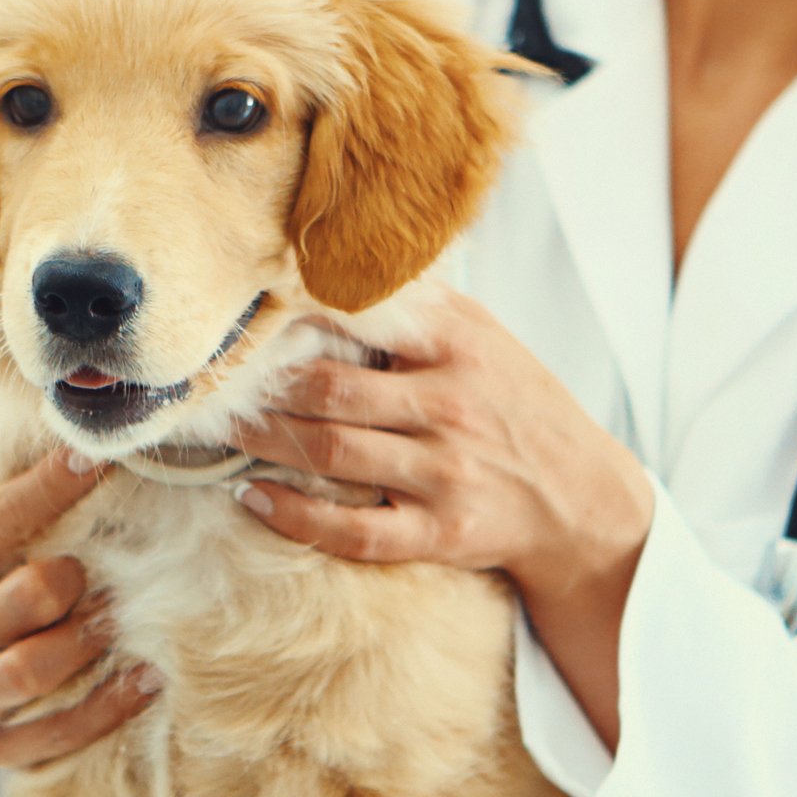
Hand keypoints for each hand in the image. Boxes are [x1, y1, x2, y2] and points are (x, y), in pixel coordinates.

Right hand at [0, 449, 158, 768]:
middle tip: (99, 568)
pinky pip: (59, 731)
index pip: (1, 518)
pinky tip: (148, 678)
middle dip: (76, 578)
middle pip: (30, 595)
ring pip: (39, 666)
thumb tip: (41, 405)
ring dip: (92, 639)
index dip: (53, 484)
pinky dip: (108, 707)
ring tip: (125, 617)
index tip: (100, 456)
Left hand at [230, 293, 651, 590]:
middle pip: (329, 388)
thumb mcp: (484, 339)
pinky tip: (253, 499)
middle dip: (261, 387)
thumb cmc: (516, 408)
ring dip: (264, 442)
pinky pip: (355, 529)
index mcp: (457, 345)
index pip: (359, 317)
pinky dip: (296, 515)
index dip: (291, 316)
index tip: (242, 315)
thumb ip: (417, 308)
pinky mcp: (442, 532)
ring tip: (221, 430)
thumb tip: (333, 264)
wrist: (585, 499)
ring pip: (332, 452)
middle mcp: (450, 405)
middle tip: (211, 383)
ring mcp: (445, 471)